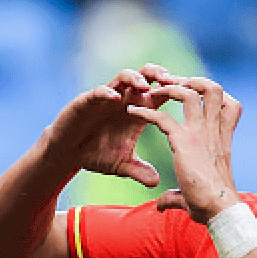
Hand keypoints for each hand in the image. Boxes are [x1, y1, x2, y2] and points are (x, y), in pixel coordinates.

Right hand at [45, 64, 178, 185]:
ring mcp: (106, 98)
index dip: (174, 91)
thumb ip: (139, 171)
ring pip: (124, 77)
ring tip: (145, 86)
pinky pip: (98, 92)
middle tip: (171, 80)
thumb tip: (157, 182)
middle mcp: (125, 100)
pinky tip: (115, 99)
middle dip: (159, 75)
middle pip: (146, 77)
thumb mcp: (122, 166)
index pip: (160, 94)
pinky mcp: (87, 101)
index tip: (188, 94)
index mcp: (138, 111)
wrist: (68, 153)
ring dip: (135, 78)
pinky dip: (107, 93)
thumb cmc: (97, 155)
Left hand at [127, 77, 241, 223]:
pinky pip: (161, 116)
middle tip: (172, 85)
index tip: (197, 98)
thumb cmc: (213, 206)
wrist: (220, 211)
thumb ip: (176, 194)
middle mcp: (214, 131)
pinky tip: (132, 112)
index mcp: (222, 138)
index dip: (215, 97)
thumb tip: (160, 205)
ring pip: (188, 92)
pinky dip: (144, 111)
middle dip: (192, 81)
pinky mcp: (184, 141)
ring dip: (168, 88)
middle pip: (213, 89)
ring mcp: (200, 133)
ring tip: (151, 91)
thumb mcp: (197, 191)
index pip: (230, 104)